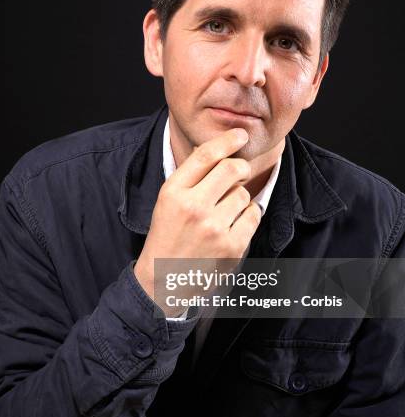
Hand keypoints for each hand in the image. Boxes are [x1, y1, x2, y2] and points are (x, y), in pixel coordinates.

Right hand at [134, 128, 260, 314]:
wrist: (164, 281)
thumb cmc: (168, 235)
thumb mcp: (167, 201)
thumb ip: (191, 176)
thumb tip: (221, 150)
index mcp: (173, 193)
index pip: (205, 155)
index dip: (227, 140)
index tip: (240, 134)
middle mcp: (193, 208)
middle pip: (231, 169)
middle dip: (240, 167)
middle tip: (239, 172)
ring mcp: (214, 228)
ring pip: (243, 194)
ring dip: (239, 198)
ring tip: (223, 213)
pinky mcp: (232, 247)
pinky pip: (253, 215)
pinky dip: (247, 216)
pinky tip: (232, 225)